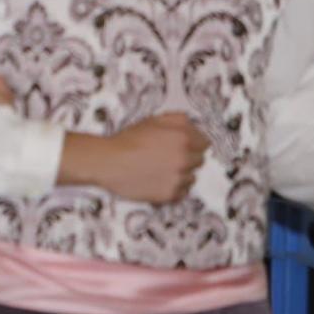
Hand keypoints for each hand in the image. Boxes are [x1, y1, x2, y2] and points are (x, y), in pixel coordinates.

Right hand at [62, 113, 207, 204]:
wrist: (108, 162)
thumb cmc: (127, 140)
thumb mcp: (152, 120)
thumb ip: (177, 119)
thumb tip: (192, 124)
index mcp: (183, 138)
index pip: (205, 143)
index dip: (193, 143)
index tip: (185, 146)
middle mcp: (184, 158)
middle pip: (200, 161)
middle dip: (187, 158)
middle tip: (168, 157)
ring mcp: (178, 178)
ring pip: (191, 177)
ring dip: (181, 174)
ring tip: (161, 169)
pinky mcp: (170, 195)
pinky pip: (182, 192)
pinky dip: (174, 188)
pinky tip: (159, 180)